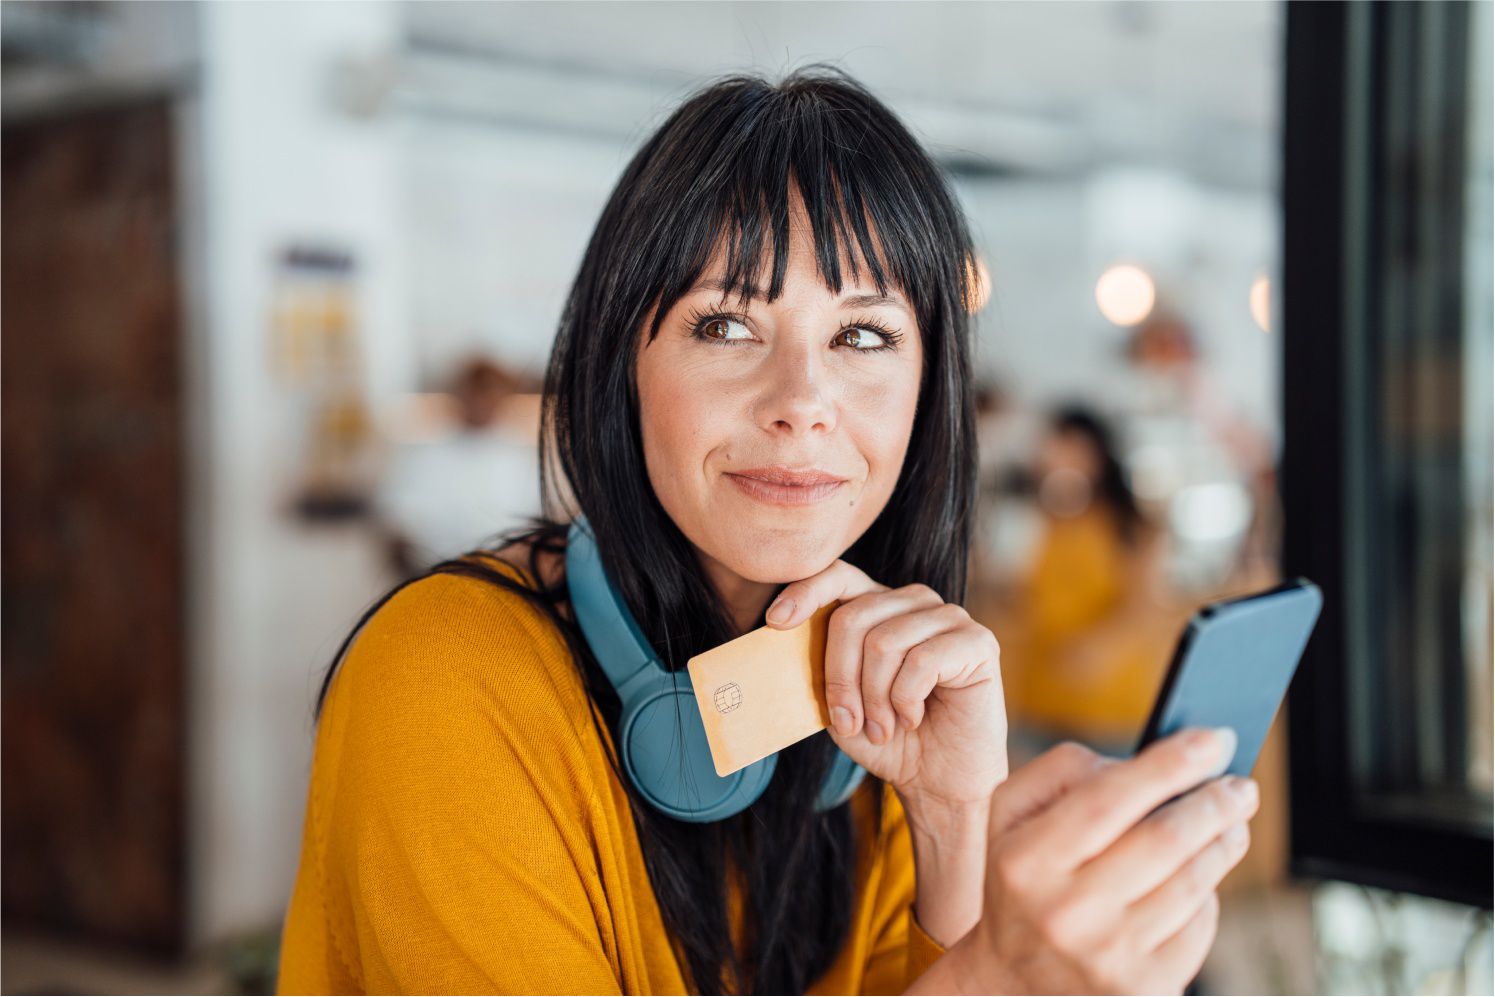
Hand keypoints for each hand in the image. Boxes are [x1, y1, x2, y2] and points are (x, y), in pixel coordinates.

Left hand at [764, 560, 1006, 810]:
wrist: (937, 782)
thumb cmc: (888, 740)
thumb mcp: (839, 704)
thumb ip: (817, 669)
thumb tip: (781, 637)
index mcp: (880, 607)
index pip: (839, 576)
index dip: (807, 591)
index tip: (776, 621)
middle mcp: (915, 602)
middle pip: (853, 618)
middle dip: (840, 678)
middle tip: (849, 722)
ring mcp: (949, 617)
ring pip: (884, 642)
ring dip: (875, 699)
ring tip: (884, 727)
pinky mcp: (978, 642)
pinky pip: (922, 661)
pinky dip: (906, 701)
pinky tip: (914, 718)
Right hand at [940, 728, 1256, 994]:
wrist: (1014, 982)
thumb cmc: (1022, 880)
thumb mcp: (1010, 817)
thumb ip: (1063, 771)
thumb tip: (1142, 764)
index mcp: (1027, 861)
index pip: (1110, 799)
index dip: (1170, 763)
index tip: (1216, 737)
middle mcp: (1066, 913)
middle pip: (1165, 840)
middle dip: (1215, 802)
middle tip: (1239, 784)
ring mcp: (1109, 958)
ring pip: (1193, 882)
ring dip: (1224, 841)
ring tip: (1232, 819)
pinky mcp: (1146, 989)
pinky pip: (1199, 925)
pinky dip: (1208, 892)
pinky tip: (1200, 875)